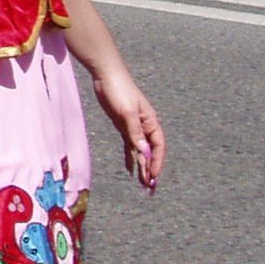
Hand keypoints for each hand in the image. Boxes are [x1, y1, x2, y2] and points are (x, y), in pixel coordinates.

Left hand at [92, 69, 165, 189]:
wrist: (106, 75)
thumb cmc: (119, 90)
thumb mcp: (127, 113)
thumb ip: (135, 133)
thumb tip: (144, 152)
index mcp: (151, 122)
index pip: (158, 147)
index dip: (157, 163)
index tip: (153, 177)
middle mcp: (145, 126)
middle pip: (150, 151)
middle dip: (150, 169)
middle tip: (149, 188)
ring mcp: (133, 126)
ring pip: (140, 151)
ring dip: (141, 166)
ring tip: (142, 183)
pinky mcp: (123, 125)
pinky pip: (129, 145)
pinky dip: (130, 157)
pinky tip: (130, 169)